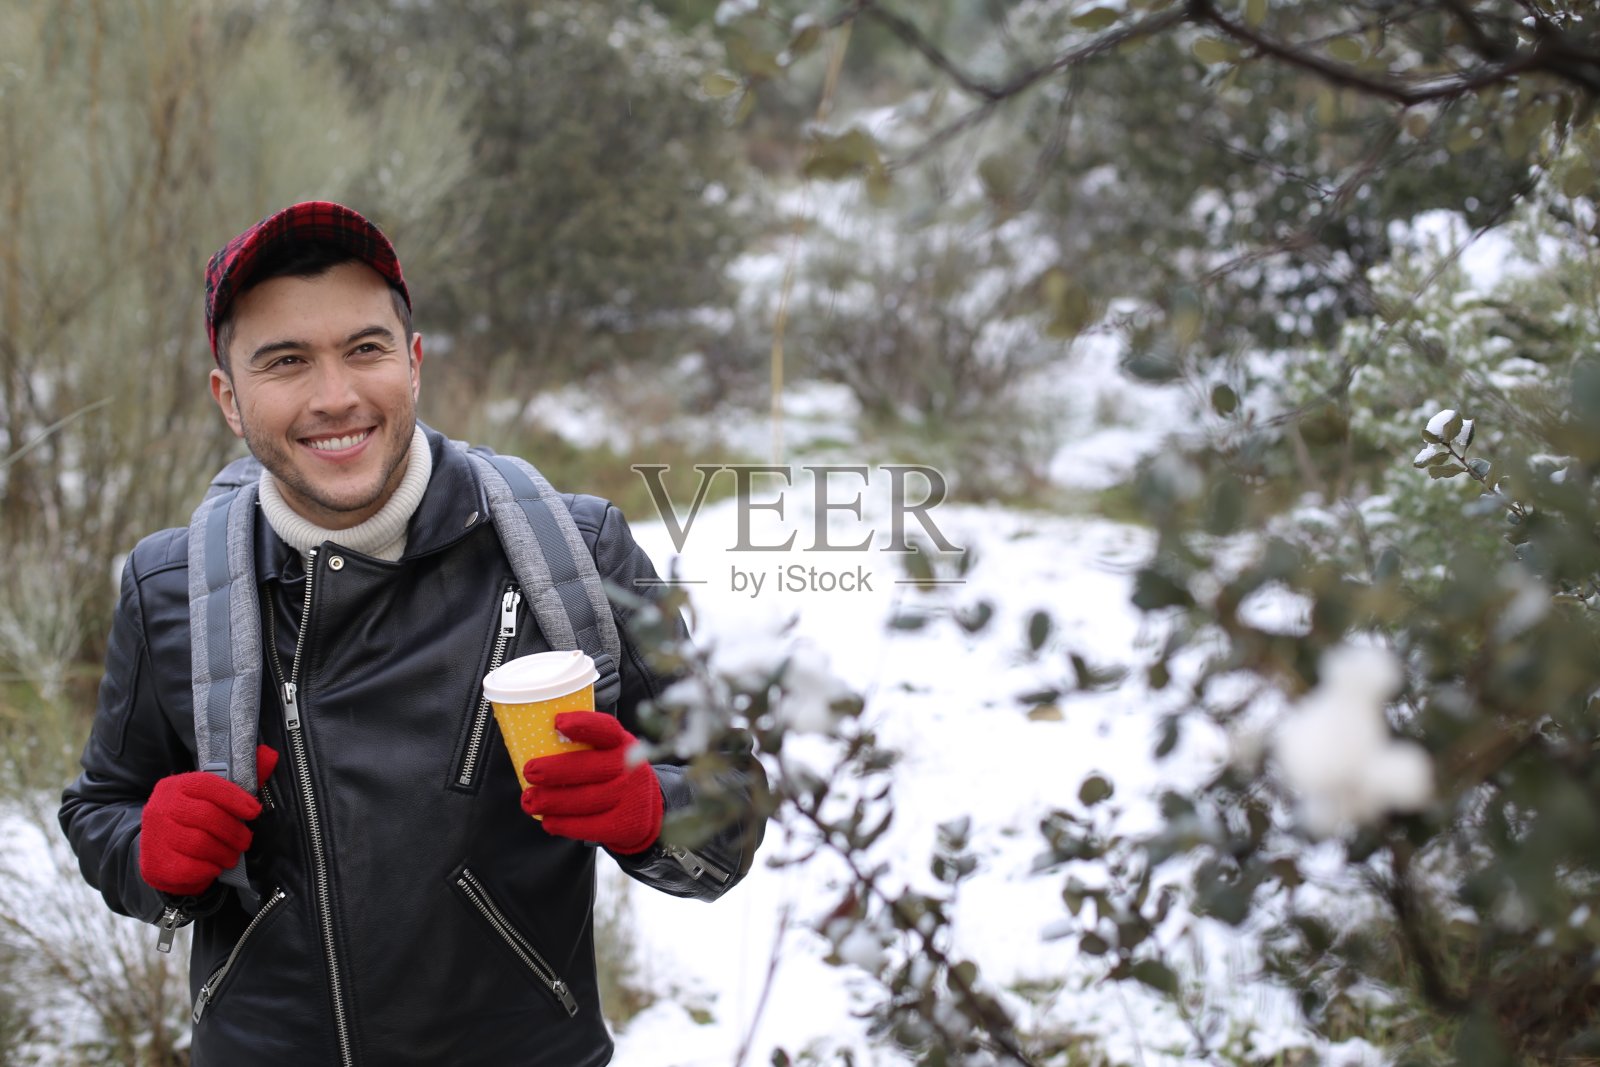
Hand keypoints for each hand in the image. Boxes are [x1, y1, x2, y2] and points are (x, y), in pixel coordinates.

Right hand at [139, 745, 277, 895]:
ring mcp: (155, 836)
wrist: (161, 850)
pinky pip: (190, 868)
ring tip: (232, 855)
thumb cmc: (196, 820)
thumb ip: (243, 777)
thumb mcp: (215, 796)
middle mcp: (161, 808)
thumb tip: (270, 754)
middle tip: (245, 841)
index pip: (208, 785)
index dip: (236, 798)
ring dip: (224, 852)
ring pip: (200, 844)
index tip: (255, 811)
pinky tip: (214, 867)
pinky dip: (209, 869)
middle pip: (207, 817)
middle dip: (234, 831)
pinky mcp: (155, 864)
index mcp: (176, 786)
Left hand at [521, 712, 662, 854]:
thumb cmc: (612, 773)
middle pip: (591, 768)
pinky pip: (591, 826)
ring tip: (530, 801)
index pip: (606, 729)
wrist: (647, 808)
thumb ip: (582, 746)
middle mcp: (630, 767)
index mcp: (621, 742)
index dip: (584, 724)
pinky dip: (565, 825)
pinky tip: (548, 821)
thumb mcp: (608, 752)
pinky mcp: (626, 824)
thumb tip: (533, 738)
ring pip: (587, 800)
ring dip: (553, 801)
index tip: (558, 722)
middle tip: (530, 772)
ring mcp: (631, 797)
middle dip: (556, 770)